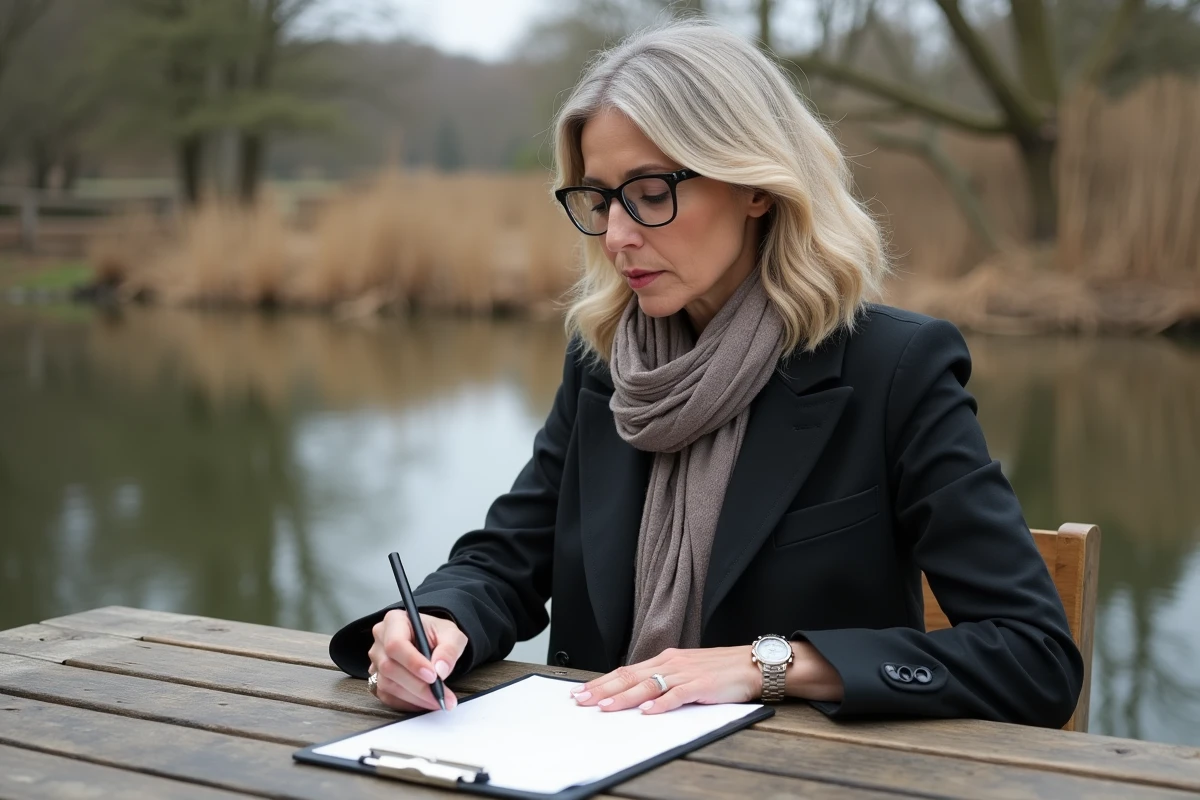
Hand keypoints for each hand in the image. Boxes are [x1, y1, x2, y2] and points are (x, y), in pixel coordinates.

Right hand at [368, 609, 466, 711]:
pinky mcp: (378, 679)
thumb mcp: (452, 635)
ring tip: (438, 701)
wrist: (433, 642)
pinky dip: (407, 703)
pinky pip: (387, 696)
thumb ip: (449, 649)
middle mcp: (380, 640)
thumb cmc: (439, 634)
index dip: (413, 662)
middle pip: (390, 667)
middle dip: (417, 686)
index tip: (433, 676)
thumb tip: (440, 670)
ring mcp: (376, 660)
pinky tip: (425, 702)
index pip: (395, 644)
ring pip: (387, 684)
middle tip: (441, 696)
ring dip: (414, 697)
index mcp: (395, 621)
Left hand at [570, 646, 761, 713]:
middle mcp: (670, 663)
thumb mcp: (685, 671)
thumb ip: (663, 680)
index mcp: (665, 660)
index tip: (580, 691)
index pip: (626, 671)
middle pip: (630, 677)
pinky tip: (647, 711)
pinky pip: (677, 695)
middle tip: (580, 700)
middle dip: (603, 690)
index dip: (602, 682)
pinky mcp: (701, 684)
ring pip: (648, 685)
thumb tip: (637, 696)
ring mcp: (685, 673)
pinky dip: (660, 703)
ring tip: (605, 707)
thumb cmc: (719, 670)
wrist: (751, 663)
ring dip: (624, 698)